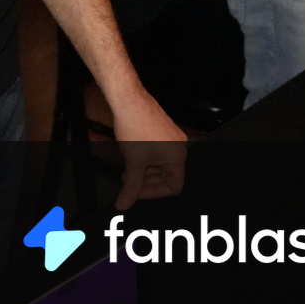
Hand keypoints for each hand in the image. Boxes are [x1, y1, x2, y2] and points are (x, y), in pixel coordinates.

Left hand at [109, 93, 186, 210]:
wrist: (128, 100)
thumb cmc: (135, 124)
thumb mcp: (133, 163)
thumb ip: (131, 188)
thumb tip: (125, 203)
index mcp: (177, 156)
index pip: (173, 187)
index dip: (153, 193)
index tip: (137, 193)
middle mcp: (178, 147)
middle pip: (167, 176)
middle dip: (146, 181)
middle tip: (130, 182)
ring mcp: (172, 139)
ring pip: (161, 165)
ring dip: (144, 171)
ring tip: (128, 170)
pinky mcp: (164, 132)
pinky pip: (158, 154)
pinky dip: (145, 160)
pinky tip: (132, 158)